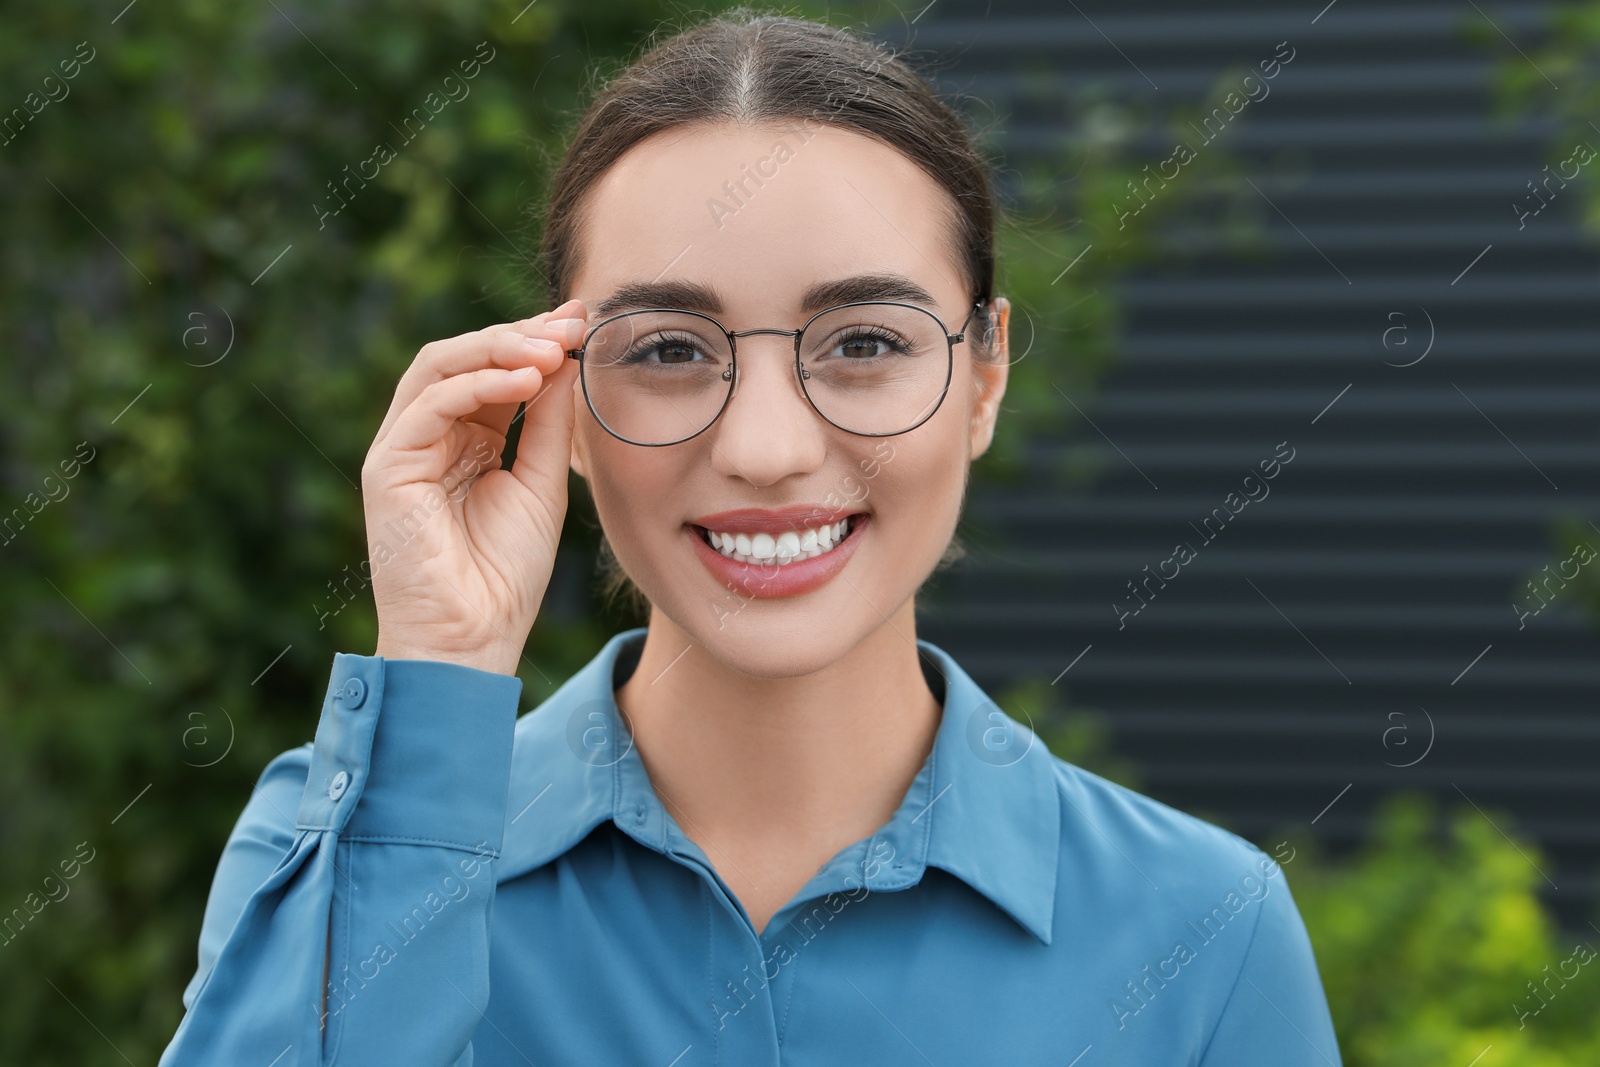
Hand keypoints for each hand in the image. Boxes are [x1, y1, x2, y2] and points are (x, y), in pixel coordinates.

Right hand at [362, 299, 587, 674]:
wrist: (473, 639)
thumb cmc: (506, 575)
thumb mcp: (541, 484)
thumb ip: (547, 423)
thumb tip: (564, 358)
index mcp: (465, 440)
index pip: (494, 370)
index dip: (536, 342)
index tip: (582, 322)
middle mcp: (429, 436)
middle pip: (464, 357)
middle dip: (520, 333)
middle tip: (571, 323)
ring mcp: (403, 448)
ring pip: (438, 366)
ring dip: (499, 347)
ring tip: (551, 347)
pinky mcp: (387, 467)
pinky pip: (429, 404)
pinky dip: (478, 383)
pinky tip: (526, 380)